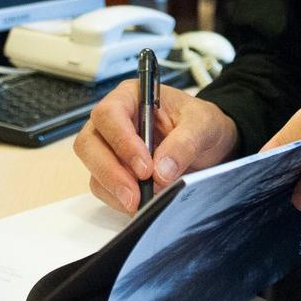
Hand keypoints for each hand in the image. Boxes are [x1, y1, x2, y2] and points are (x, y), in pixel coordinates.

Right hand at [74, 81, 237, 212]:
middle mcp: (114, 121)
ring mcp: (110, 147)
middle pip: (89, 143)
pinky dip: (117, 199)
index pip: (110, 114)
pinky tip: (139, 203)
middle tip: (136, 194)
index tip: (145, 167)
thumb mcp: (203, 125)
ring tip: (141, 202)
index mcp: (131, 97)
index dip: (122, 141)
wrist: (210, 144)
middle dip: (110, 172)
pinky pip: (102, 187)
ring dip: (114, 189)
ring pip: (92, 168)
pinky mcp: (114, 171)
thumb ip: (184, 143)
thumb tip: (161, 170)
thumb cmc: (202, 124)